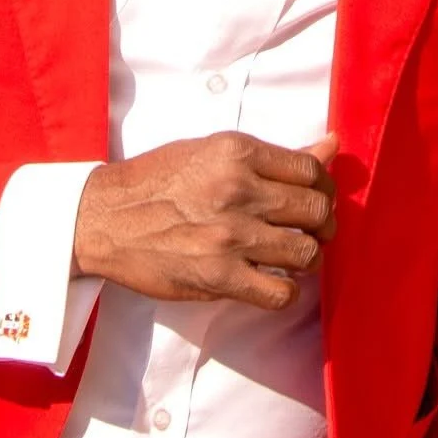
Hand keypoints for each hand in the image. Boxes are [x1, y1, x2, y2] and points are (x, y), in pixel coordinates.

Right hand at [72, 131, 337, 309]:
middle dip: (321, 224)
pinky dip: (284, 290)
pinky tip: (269, 279)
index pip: (311, 170)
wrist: (104, 218)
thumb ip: (272, 155)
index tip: (314, 198)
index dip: (323, 188)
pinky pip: (281, 292)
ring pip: (306, 253)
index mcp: (236, 152)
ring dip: (304, 258)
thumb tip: (333, 145)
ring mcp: (230, 236)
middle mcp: (238, 190)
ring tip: (287, 255)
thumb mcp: (211, 151)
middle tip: (306, 230)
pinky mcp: (219, 277)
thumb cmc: (157, 181)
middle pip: (318, 211)